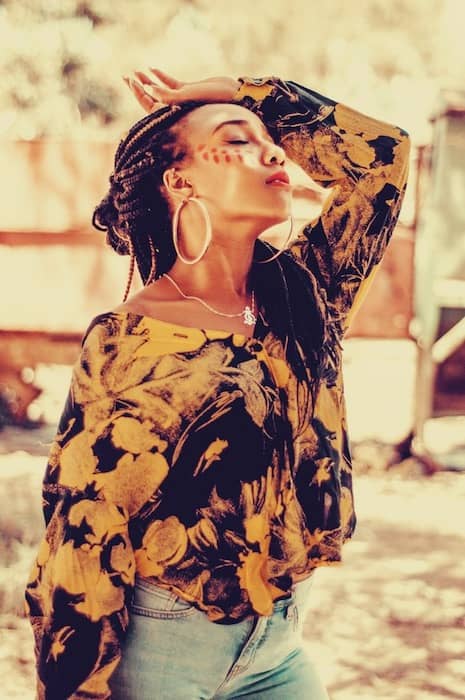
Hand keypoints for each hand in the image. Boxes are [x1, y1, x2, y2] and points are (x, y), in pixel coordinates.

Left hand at [122, 68, 239, 113]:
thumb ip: (170, 96)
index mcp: (176, 115)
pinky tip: (153, 68)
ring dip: (148, 81)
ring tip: (136, 71)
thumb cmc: (217, 100)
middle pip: (152, 100)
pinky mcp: (189, 92)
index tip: (131, 81)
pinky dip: (162, 77)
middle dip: (139, 88)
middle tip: (125, 77)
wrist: (237, 96)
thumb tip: (149, 89)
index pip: (151, 106)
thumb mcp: (191, 97)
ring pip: (161, 91)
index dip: (140, 94)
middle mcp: (178, 110)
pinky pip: (172, 85)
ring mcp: (183, 101)